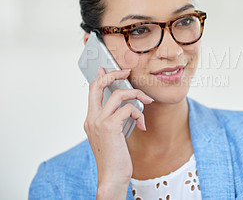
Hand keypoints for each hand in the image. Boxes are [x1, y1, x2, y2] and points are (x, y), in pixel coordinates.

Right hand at [84, 67, 152, 198]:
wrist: (112, 177)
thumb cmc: (115, 158)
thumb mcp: (113, 136)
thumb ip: (115, 120)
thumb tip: (126, 106)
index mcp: (91, 120)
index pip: (92, 91)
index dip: (100, 77)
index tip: (106, 69)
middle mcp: (91, 119)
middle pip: (98, 85)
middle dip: (113, 74)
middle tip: (126, 73)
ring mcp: (99, 122)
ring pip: (118, 94)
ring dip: (136, 95)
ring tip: (147, 102)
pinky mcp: (110, 126)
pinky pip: (129, 108)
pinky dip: (140, 113)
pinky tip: (143, 125)